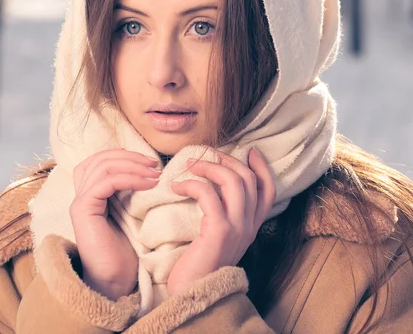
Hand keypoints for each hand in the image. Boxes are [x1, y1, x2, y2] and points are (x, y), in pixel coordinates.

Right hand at [70, 149, 160, 299]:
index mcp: (90, 195)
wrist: (114, 283)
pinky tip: (149, 185)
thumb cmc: (124, 253)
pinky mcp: (83, 210)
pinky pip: (107, 182)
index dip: (124, 155)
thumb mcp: (128, 215)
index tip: (150, 162)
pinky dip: (130, 178)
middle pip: (99, 159)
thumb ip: (127, 193)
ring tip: (155, 174)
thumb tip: (147, 170)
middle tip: (154, 164)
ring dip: (132, 165)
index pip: (99, 160)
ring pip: (103, 166)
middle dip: (129, 156)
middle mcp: (80, 195)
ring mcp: (79, 202)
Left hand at [167, 148, 275, 295]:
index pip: (268, 190)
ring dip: (210, 166)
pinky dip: (192, 183)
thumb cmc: (198, 264)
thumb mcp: (217, 237)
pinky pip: (208, 194)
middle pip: (249, 179)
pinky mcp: (220, 231)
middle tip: (206, 154)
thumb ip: (222, 215)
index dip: (261, 167)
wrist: (193, 294)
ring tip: (190, 165)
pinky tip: (177, 185)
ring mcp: (237, 228)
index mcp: (251, 227)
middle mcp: (249, 226)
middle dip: (228, 160)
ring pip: (234, 181)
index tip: (250, 150)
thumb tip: (211, 186)